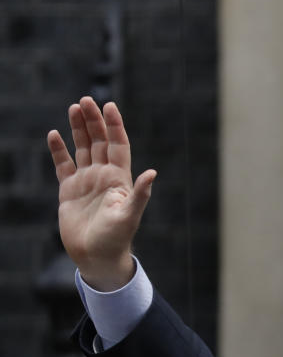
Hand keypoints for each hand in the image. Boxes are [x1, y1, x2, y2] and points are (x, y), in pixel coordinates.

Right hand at [47, 97, 155, 290]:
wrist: (97, 256)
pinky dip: (59, 150)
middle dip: (94, 121)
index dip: (115, 126)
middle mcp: (104, 176)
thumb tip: (152, 173)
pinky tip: (54, 134)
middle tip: (86, 100)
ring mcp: (86, 181)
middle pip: (99, 141)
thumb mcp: (130, 215)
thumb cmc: (117, 238)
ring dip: (78, 129)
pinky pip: (63, 165)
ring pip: (82, 149)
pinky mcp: (69, 190)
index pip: (118, 145)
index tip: (109, 105)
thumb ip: (140, 194)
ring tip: (74, 108)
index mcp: (120, 178)